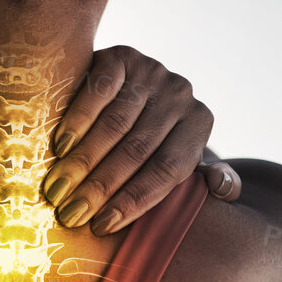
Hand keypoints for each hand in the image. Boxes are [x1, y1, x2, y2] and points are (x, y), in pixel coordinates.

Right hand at [41, 45, 237, 235]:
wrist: (127, 82)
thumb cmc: (152, 137)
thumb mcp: (179, 157)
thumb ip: (205, 179)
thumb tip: (223, 188)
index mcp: (199, 123)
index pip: (167, 170)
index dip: (134, 200)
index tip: (102, 225)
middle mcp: (181, 94)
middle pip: (138, 150)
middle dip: (101, 188)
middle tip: (71, 214)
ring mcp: (152, 72)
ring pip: (115, 126)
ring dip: (82, 162)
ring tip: (58, 190)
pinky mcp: (123, 56)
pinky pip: (98, 93)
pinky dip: (77, 122)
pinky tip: (60, 148)